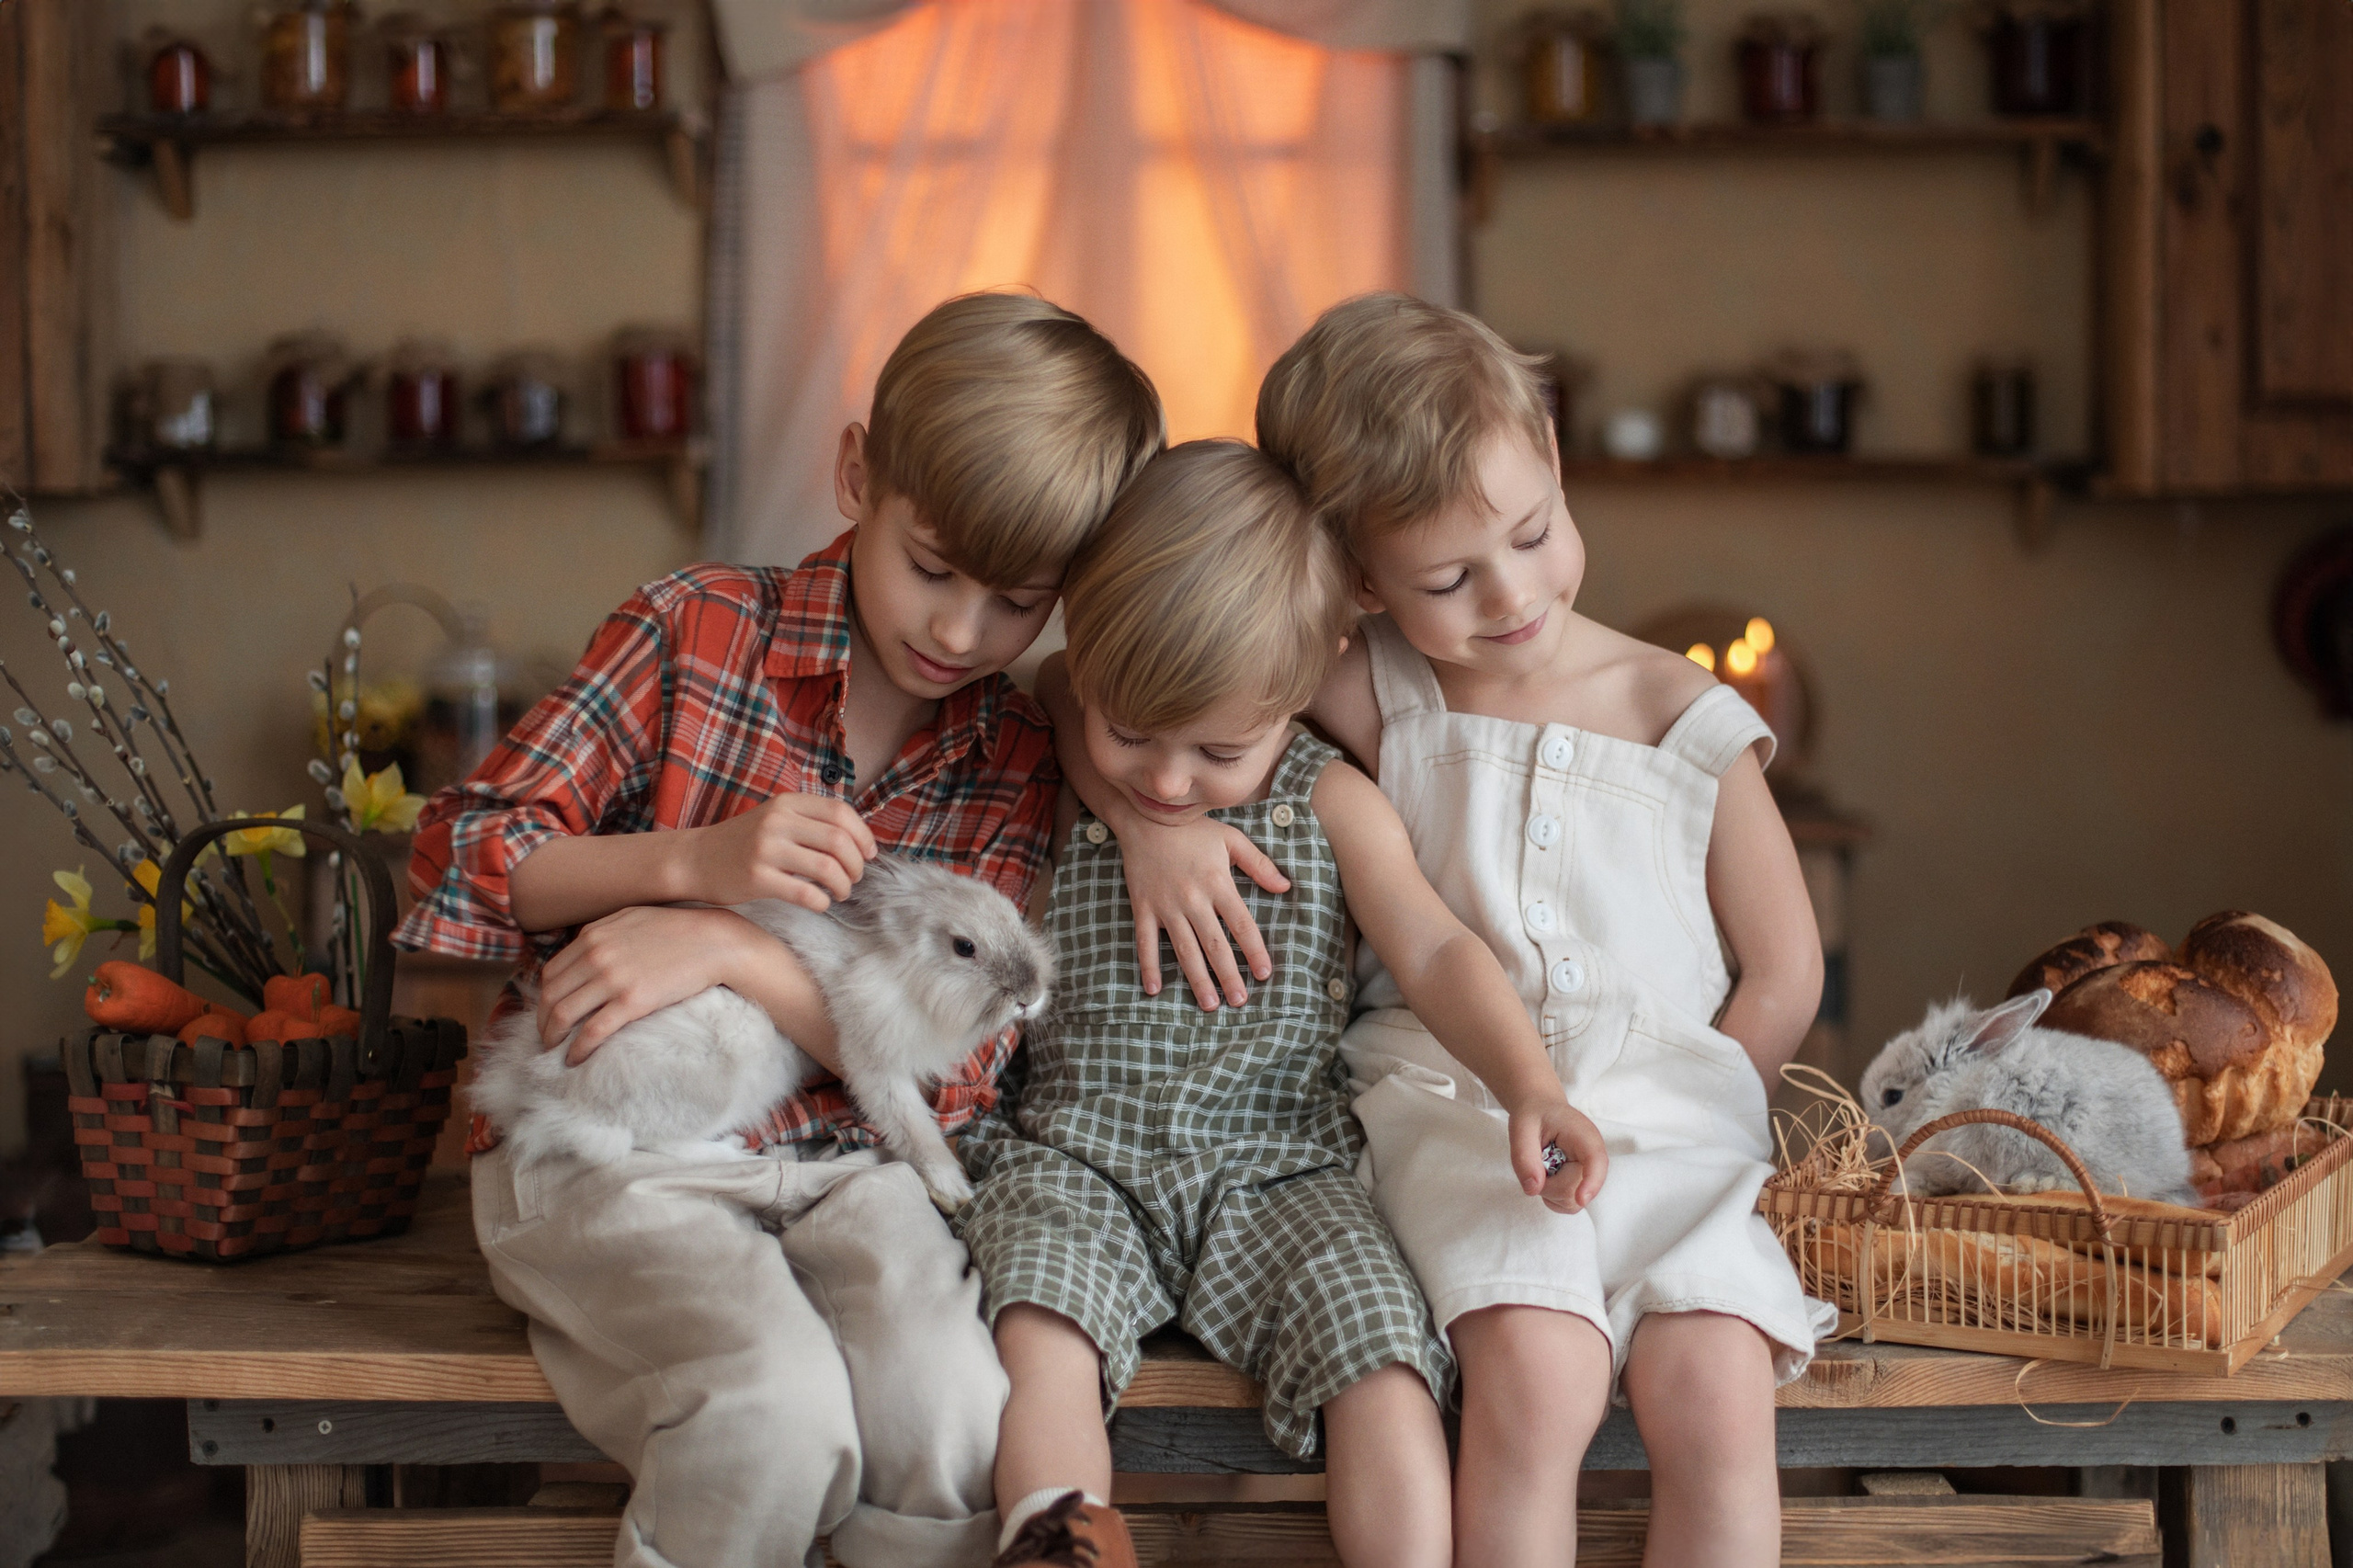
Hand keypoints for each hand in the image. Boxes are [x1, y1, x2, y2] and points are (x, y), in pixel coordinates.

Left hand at [538, 905, 778, 1063]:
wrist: (715, 942)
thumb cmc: (678, 930)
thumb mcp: (632, 918)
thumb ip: (602, 933)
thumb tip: (582, 951)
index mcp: (593, 935)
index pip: (551, 971)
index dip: (544, 996)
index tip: (548, 1010)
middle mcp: (596, 955)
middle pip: (551, 995)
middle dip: (542, 1020)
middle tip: (547, 1035)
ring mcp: (612, 979)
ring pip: (563, 1015)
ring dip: (552, 1037)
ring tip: (555, 1049)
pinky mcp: (631, 1002)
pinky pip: (592, 1031)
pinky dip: (577, 1049)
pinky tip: (575, 1059)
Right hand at [671, 792, 877, 910]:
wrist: (695, 859)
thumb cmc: (744, 842)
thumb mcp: (775, 818)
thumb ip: (810, 821)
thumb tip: (859, 840)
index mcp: (787, 803)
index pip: (841, 813)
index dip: (863, 836)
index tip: (869, 855)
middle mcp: (777, 822)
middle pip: (839, 841)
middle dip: (856, 865)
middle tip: (855, 878)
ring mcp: (765, 849)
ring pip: (826, 867)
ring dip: (843, 885)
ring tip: (840, 892)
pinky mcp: (756, 878)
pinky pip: (804, 893)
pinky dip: (821, 902)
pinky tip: (820, 903)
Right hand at [1119, 818, 1290, 1009]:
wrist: (1145, 816)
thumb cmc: (1193, 828)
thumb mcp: (1231, 839)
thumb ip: (1259, 864)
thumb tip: (1286, 886)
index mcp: (1217, 882)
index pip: (1241, 923)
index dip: (1254, 950)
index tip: (1264, 973)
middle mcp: (1193, 898)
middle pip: (1214, 944)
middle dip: (1228, 975)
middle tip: (1239, 1001)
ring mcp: (1166, 905)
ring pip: (1184, 950)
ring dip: (1197, 979)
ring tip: (1209, 1004)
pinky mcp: (1143, 907)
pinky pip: (1146, 942)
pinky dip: (1148, 966)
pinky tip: (1155, 990)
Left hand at [1507, 1095, 1607, 1214]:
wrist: (1540, 1110)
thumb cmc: (1534, 1116)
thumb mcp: (1521, 1129)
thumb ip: (1524, 1157)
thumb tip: (1533, 1189)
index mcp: (1584, 1137)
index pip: (1596, 1162)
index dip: (1591, 1182)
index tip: (1581, 1198)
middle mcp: (1592, 1159)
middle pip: (1574, 1191)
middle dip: (1548, 1185)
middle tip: (1535, 1162)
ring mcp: (1588, 1174)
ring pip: (1571, 1202)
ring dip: (1549, 1191)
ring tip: (1541, 1167)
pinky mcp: (1580, 1185)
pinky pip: (1567, 1205)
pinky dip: (1551, 1197)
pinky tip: (1546, 1176)